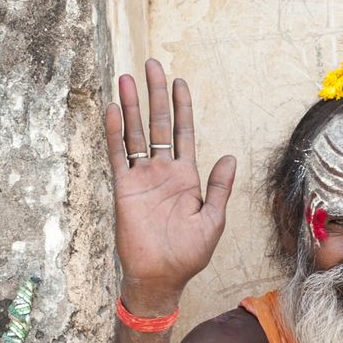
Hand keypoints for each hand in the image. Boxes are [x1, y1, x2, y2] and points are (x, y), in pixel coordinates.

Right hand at [104, 59, 235, 307]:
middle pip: (159, 124)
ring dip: (132, 106)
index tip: (178, 81)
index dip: (181, 107)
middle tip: (151, 65)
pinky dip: (115, 133)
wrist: (161, 277)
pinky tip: (113, 110)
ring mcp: (142, 178)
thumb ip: (219, 188)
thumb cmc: (189, 255)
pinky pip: (118, 156)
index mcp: (186, 177)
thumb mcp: (213, 220)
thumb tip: (229, 157)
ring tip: (126, 78)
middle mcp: (162, 172)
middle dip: (156, 95)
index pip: (183, 133)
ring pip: (136, 134)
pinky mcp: (124, 189)